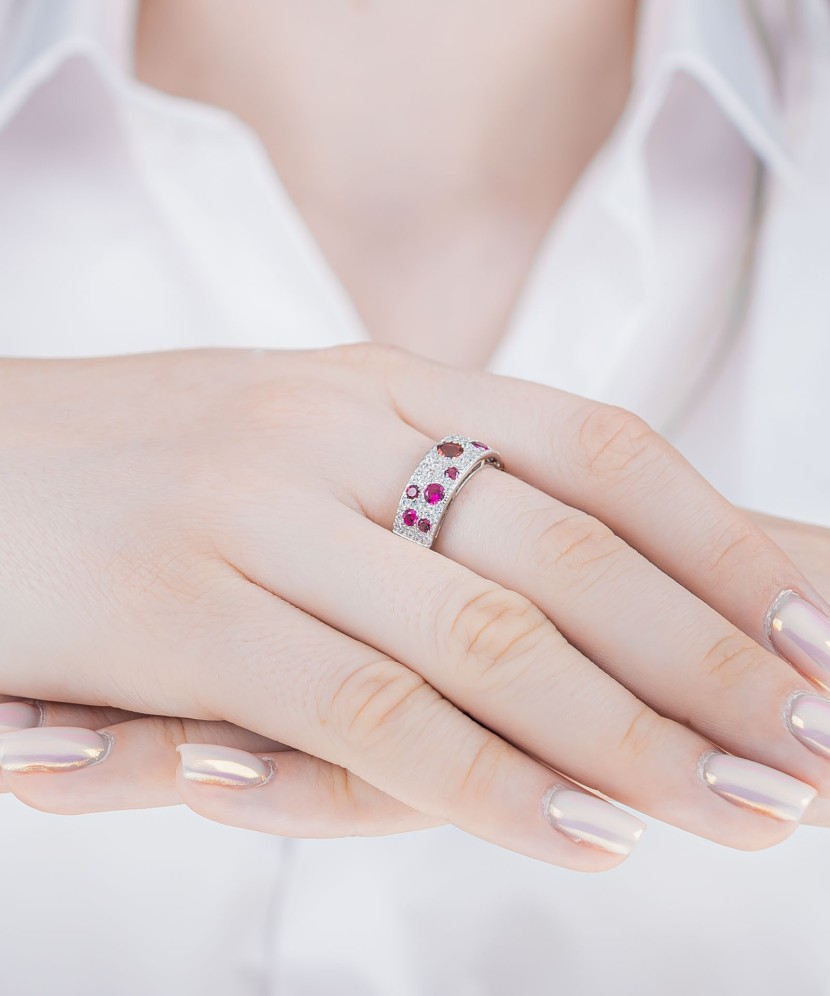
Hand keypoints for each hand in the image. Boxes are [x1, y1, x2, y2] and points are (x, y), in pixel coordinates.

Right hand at [2, 344, 829, 868]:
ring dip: (635, 740)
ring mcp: (260, 521)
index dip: (715, 540)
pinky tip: (587, 838)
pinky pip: (371, 717)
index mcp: (379, 381)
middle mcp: (337, 435)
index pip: (595, 449)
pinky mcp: (183, 620)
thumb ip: (421, 472)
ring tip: (745, 810)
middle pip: (571, 558)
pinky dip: (491, 787)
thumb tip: (556, 540)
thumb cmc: (148, 455)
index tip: (803, 627)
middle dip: (712, 662)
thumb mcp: (302, 428)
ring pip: (488, 644)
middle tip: (815, 744)